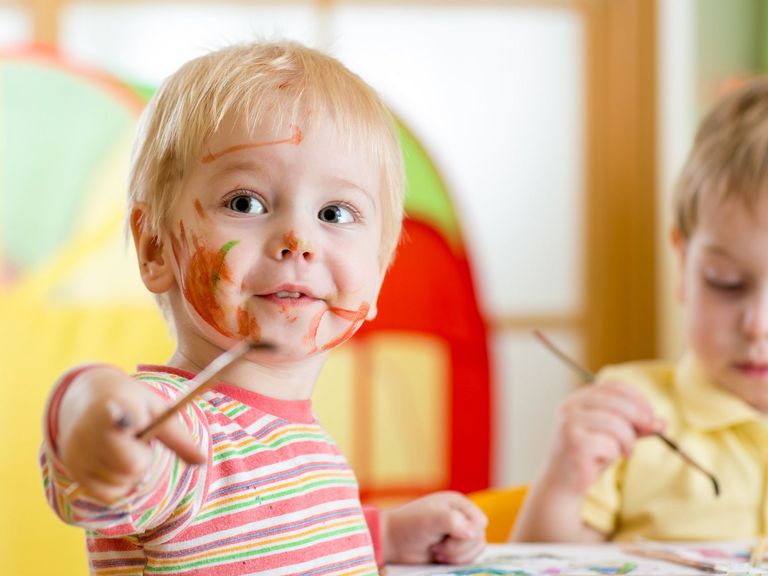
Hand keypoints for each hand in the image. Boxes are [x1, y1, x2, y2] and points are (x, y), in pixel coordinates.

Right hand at [56, 366, 204, 502]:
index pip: (128, 424)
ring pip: (121, 484)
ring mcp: (77, 452)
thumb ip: (179, 438)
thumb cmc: (133, 404)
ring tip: (121, 447)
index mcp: (118, 407)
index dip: (132, 425)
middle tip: (137, 441)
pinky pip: (108, 495)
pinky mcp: (72, 469)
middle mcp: (91, 430)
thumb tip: (202, 461)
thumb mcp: (158, 411)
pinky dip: (117, 484)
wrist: (90, 396)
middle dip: (143, 459)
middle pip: (133, 466)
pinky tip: (112, 461)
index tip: (135, 422)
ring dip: (129, 472)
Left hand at [381, 491, 486, 564]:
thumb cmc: (410, 525)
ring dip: (457, 555)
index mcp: (458, 504)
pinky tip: (439, 556)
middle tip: (438, 546)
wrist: (394, 541)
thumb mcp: (431, 518)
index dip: (469, 533)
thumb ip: (453, 521)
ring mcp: (459, 533)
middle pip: (479, 537)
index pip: (480, 521)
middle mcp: (461, 516)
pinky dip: (456, 560)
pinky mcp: (455, 548)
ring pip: (476, 549)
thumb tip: (473, 533)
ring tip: (437, 550)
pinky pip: (469, 558)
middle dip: (458, 547)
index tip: (449, 536)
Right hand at [546, 380, 662, 493]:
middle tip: (650, 432)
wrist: (563, 483)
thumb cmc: (589, 456)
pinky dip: (614, 454)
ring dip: (628, 441)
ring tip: (624, 452)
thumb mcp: (615, 437)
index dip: (639, 400)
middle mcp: (571, 406)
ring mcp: (569, 423)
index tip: (652, 418)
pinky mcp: (573, 442)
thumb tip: (662, 422)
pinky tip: (604, 460)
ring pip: (616, 424)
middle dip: (640, 418)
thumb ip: (636, 427)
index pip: (616, 387)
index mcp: (580, 398)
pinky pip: (609, 444)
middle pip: (618, 403)